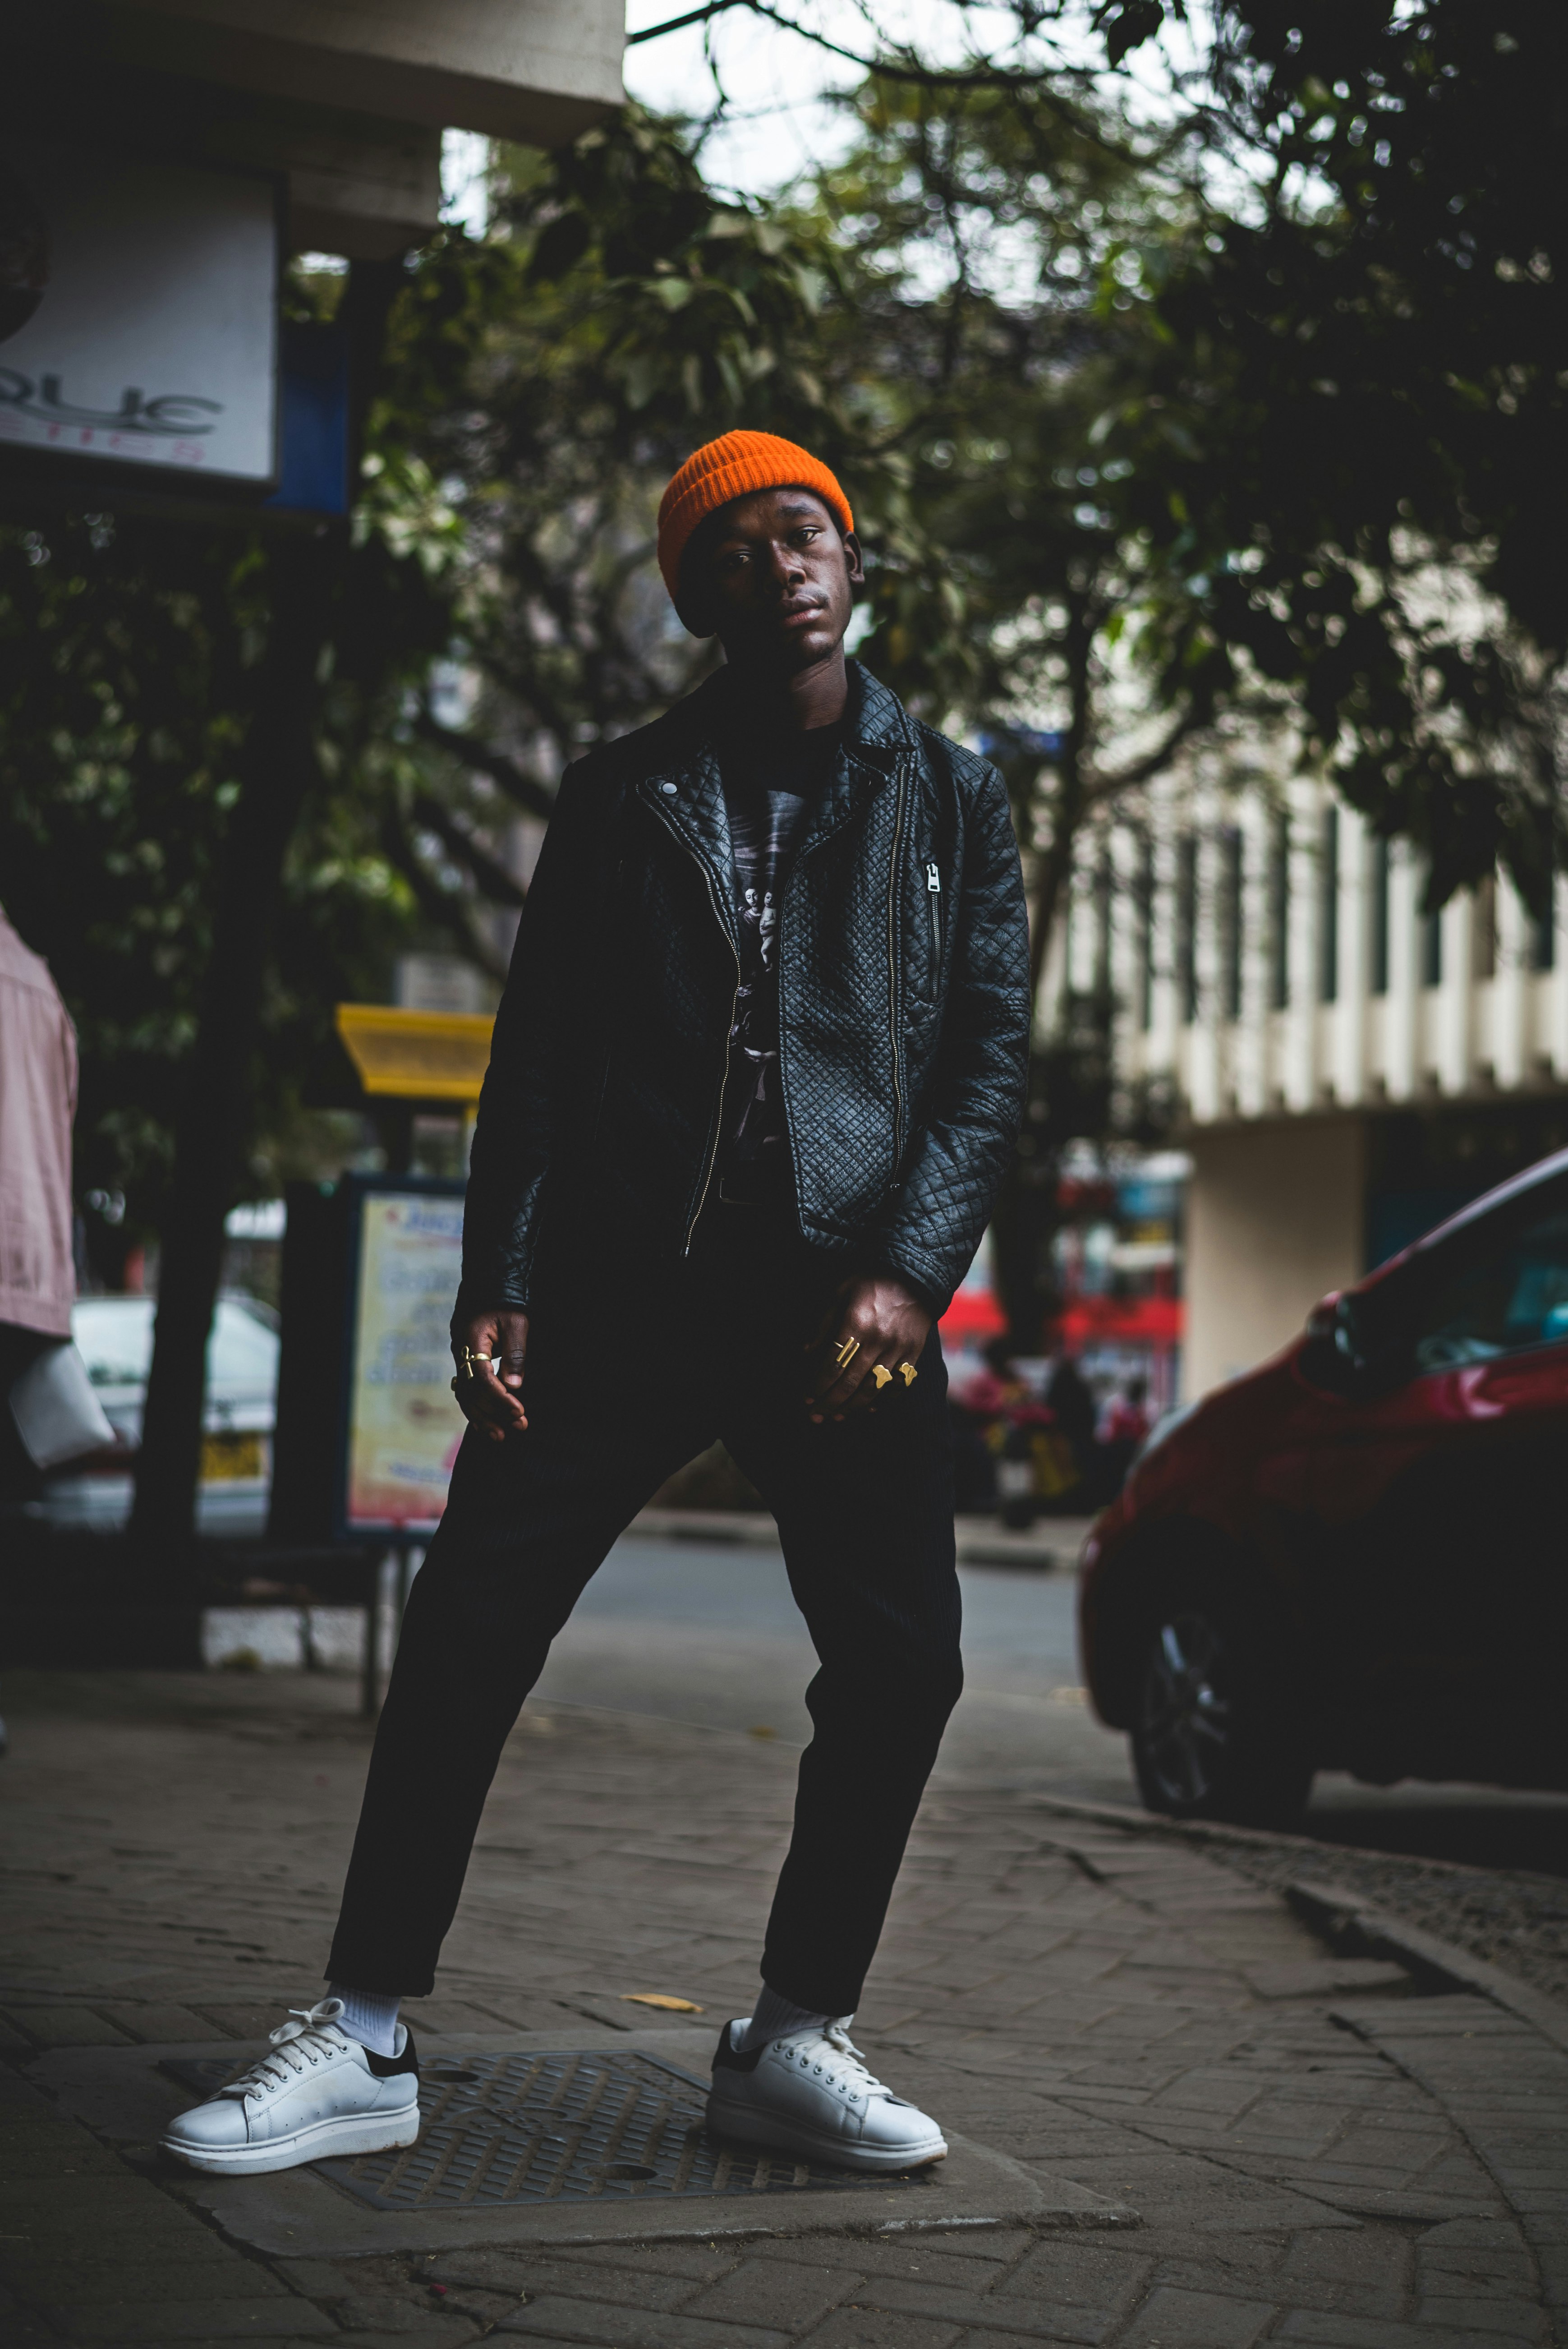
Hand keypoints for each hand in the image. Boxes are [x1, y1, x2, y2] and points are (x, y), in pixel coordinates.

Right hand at [451, 1309, 529, 1443]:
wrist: (491, 1286)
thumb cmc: (506, 1303)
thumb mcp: (516, 1324)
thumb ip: (514, 1355)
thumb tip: (514, 1387)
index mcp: (471, 1341)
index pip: (482, 1378)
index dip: (499, 1398)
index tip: (518, 1410)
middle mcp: (460, 1352)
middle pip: (471, 1392)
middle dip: (493, 1413)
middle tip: (518, 1426)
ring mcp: (460, 1359)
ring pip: (465, 1396)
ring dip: (483, 1417)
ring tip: (501, 1435)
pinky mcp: (465, 1363)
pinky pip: (466, 1391)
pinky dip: (476, 1409)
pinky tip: (487, 1424)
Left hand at [806, 1276, 931, 1422]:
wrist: (915, 1276)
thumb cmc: (872, 1282)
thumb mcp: (840, 1292)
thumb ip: (823, 1323)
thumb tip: (805, 1353)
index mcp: (856, 1323)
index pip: (832, 1364)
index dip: (817, 1385)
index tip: (806, 1397)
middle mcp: (877, 1340)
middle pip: (849, 1382)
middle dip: (829, 1402)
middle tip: (815, 1415)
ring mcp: (897, 1349)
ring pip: (872, 1388)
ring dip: (852, 1407)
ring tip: (837, 1417)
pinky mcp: (913, 1354)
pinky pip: (898, 1385)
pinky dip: (884, 1400)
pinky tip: (869, 1408)